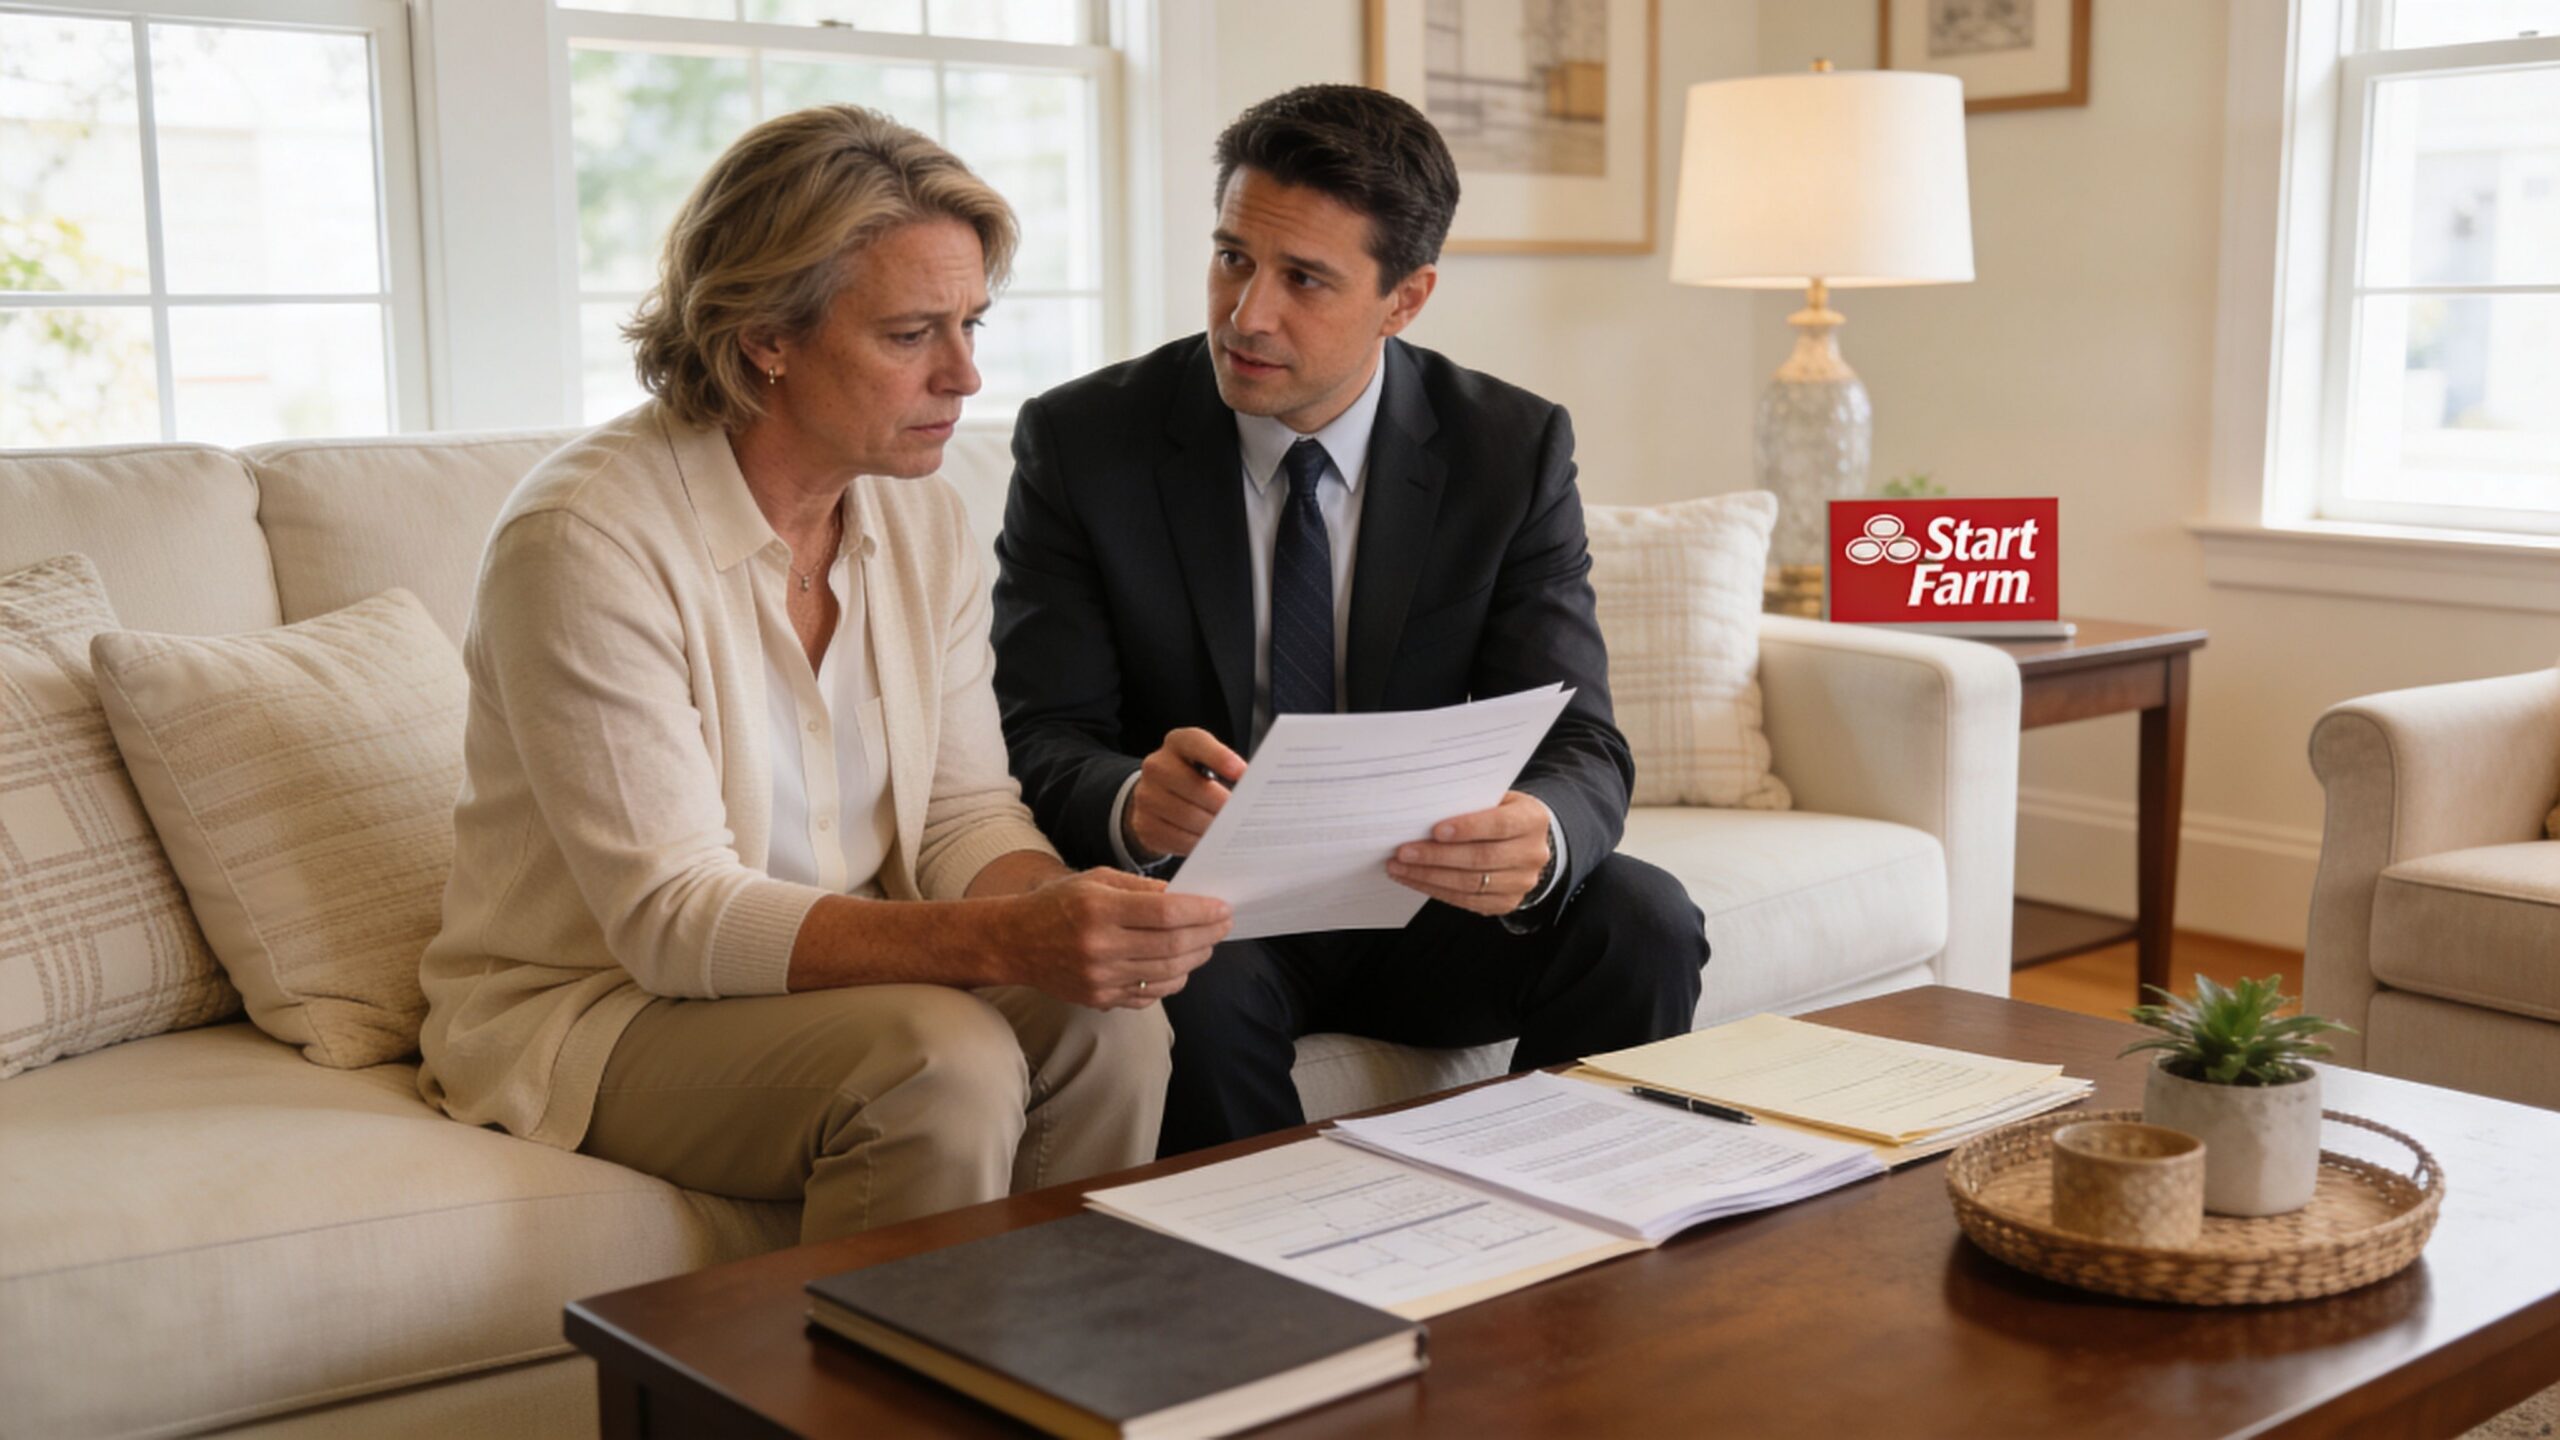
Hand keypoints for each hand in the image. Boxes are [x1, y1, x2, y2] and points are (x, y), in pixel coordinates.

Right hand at [997, 868, 1230, 1009]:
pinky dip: (1172, 981)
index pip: (1167, 913)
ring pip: (1166, 974)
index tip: (1223, 907)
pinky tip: (1180, 966)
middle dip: (1207, 935)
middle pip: (1172, 946)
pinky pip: (1149, 995)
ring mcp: (1100, 978)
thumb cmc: (1058, 904)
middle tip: (1224, 925)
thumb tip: (1184, 896)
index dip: (1202, 911)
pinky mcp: (1100, 998)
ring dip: (1195, 959)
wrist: (1014, 942)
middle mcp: (1100, 946)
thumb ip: (1140, 887)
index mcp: (1100, 909)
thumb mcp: (1096, 880)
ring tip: (1207, 944)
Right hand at [1124, 727, 1246, 860]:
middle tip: (1243, 816)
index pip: (1197, 743)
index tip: (1242, 772)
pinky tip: (1211, 841)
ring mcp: (1146, 796)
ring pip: (1187, 816)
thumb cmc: (1193, 777)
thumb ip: (1228, 769)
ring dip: (1213, 827)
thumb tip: (1256, 788)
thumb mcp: (1207, 762)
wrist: (1156, 796)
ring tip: (1230, 831)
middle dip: (1223, 804)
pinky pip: (1177, 837)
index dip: (1220, 757)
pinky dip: (1198, 842)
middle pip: (1194, 787)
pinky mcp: (1144, 824)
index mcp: (1177, 743)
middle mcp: (1157, 766)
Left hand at [1385, 791, 1552, 916]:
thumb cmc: (1502, 813)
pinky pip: (1466, 900)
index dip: (1467, 828)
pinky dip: (1436, 890)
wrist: (1526, 840)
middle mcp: (1532, 854)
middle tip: (1403, 851)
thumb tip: (1424, 809)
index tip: (1435, 830)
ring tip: (1400, 867)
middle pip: (1480, 858)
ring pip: (1470, 883)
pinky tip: (1414, 879)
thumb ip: (1471, 802)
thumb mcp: (1496, 798)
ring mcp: (1521, 882)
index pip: (1499, 825)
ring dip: (1429, 876)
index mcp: (1533, 820)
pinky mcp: (1506, 902)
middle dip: (1436, 856)